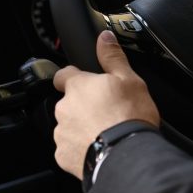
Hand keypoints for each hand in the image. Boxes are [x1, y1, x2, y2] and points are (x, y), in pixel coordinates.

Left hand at [52, 30, 159, 179]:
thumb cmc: (130, 116)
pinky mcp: (64, 156)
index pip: (63, 75)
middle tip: (106, 111)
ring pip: (69, 126)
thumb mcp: (129, 79)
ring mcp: (62, 133)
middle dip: (83, 106)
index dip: (74, 77)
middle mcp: (64, 108)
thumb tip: (104, 37)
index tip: (86, 83)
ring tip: (105, 132)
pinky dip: (81, 148)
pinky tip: (100, 147)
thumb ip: (112, 57)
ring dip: (82, 127)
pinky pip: (70, 149)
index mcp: (78, 87)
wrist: (128, 155)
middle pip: (69, 103)